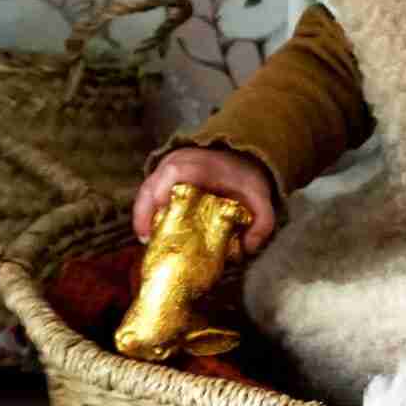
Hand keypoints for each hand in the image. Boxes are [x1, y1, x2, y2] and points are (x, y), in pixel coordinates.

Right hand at [133, 147, 279, 253]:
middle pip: (151, 185)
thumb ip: (263, 222)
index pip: (174, 172)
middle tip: (147, 240)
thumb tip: (248, 248)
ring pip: (146, 190)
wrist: (243, 158)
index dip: (162, 193)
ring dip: (142, 214)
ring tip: (147, 240)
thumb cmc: (246, 179)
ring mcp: (167, 167)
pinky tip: (150, 232)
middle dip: (144, 212)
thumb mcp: (260, 197)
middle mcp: (178, 162)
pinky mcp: (163, 176)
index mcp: (200, 164)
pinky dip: (146, 211)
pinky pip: (149, 193)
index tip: (160, 218)